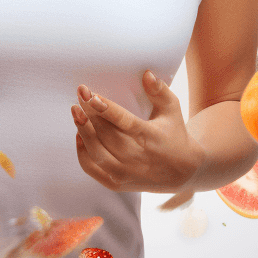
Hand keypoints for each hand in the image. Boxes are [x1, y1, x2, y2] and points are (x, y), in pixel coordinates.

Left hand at [71, 70, 205, 194]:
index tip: (91, 95)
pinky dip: (82, 152)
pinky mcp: (117, 184)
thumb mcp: (172, 109)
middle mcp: (137, 158)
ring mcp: (126, 173)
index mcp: (151, 137)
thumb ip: (159, 90)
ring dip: (83, 131)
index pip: (124, 122)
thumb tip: (147, 73)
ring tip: (76, 111)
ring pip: (97, 152)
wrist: (182, 172)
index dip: (106, 109)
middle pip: (107, 135)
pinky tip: (80, 134)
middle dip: (90, 114)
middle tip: (80, 94)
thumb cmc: (174, 134)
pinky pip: (92, 168)